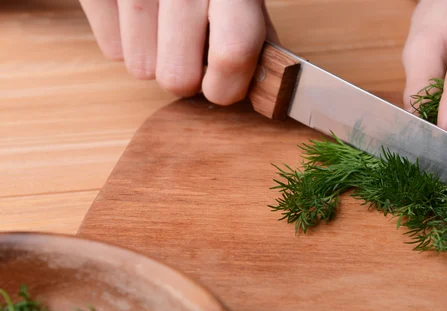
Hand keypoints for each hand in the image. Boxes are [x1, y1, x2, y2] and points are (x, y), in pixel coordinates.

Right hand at [79, 0, 278, 104]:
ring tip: (164, 29)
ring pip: (141, 68)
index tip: (221, 87)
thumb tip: (267, 85)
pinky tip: (140, 18)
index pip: (232, 53)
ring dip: (155, 59)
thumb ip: (257, 35)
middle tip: (189, 54)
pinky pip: (112, 50)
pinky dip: (127, 43)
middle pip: (177, 77)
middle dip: (185, 78)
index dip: (226, 87)